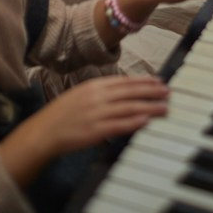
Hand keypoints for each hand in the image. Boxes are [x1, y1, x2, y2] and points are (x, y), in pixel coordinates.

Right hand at [0, 75, 168, 184]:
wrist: (44, 132)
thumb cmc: (62, 115)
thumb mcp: (81, 95)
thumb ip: (101, 93)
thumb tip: (122, 93)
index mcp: (94, 86)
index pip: (124, 81)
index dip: (143, 81)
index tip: (158, 81)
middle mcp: (97, 96)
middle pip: (130, 92)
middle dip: (152, 91)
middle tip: (168, 92)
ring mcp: (97, 113)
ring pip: (130, 107)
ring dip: (150, 106)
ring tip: (165, 107)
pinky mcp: (96, 130)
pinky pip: (120, 124)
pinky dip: (135, 121)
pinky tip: (147, 119)